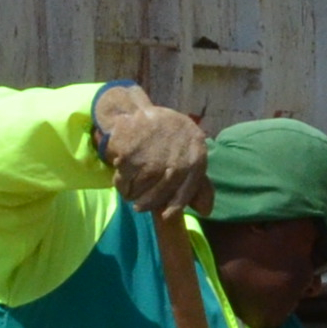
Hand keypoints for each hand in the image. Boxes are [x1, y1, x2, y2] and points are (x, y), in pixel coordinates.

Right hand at [94, 83, 211, 214]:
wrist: (139, 112)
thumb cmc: (171, 136)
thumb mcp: (192, 153)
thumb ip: (199, 183)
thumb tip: (206, 211)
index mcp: (195, 161)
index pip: (185, 194)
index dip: (175, 207)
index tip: (165, 216)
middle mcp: (175, 163)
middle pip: (158, 197)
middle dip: (147, 203)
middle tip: (139, 204)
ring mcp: (152, 161)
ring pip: (139, 192)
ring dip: (131, 193)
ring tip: (129, 188)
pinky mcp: (130, 157)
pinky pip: (123, 181)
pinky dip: (120, 181)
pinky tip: (122, 172)